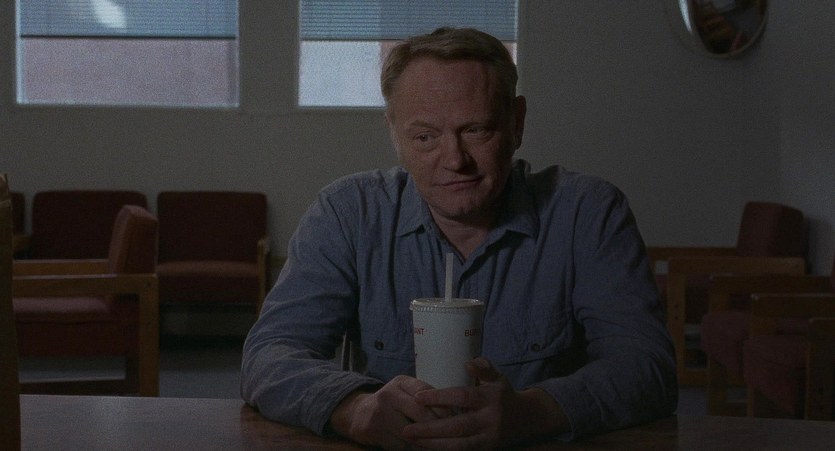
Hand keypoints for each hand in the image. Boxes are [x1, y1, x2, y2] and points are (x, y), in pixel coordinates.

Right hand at [328, 375, 445, 449]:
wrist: (359, 414)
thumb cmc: (392, 403)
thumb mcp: (405, 392)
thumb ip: (425, 398)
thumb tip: (455, 412)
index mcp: (401, 382)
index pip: (427, 392)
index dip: (444, 407)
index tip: (457, 418)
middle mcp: (388, 395)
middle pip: (421, 413)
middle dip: (439, 426)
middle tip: (454, 435)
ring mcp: (380, 414)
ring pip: (412, 433)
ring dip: (429, 442)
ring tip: (443, 445)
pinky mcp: (374, 431)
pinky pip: (401, 445)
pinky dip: (416, 449)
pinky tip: (425, 449)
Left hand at [401, 358, 568, 449]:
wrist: (528, 419)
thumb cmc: (504, 394)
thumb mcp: (496, 377)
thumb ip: (483, 367)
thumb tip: (467, 364)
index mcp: (490, 398)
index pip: (462, 397)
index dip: (440, 398)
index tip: (418, 397)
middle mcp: (490, 419)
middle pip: (457, 426)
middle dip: (430, 429)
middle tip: (406, 429)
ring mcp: (489, 438)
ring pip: (459, 445)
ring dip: (433, 445)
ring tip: (412, 441)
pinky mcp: (488, 450)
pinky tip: (426, 449)